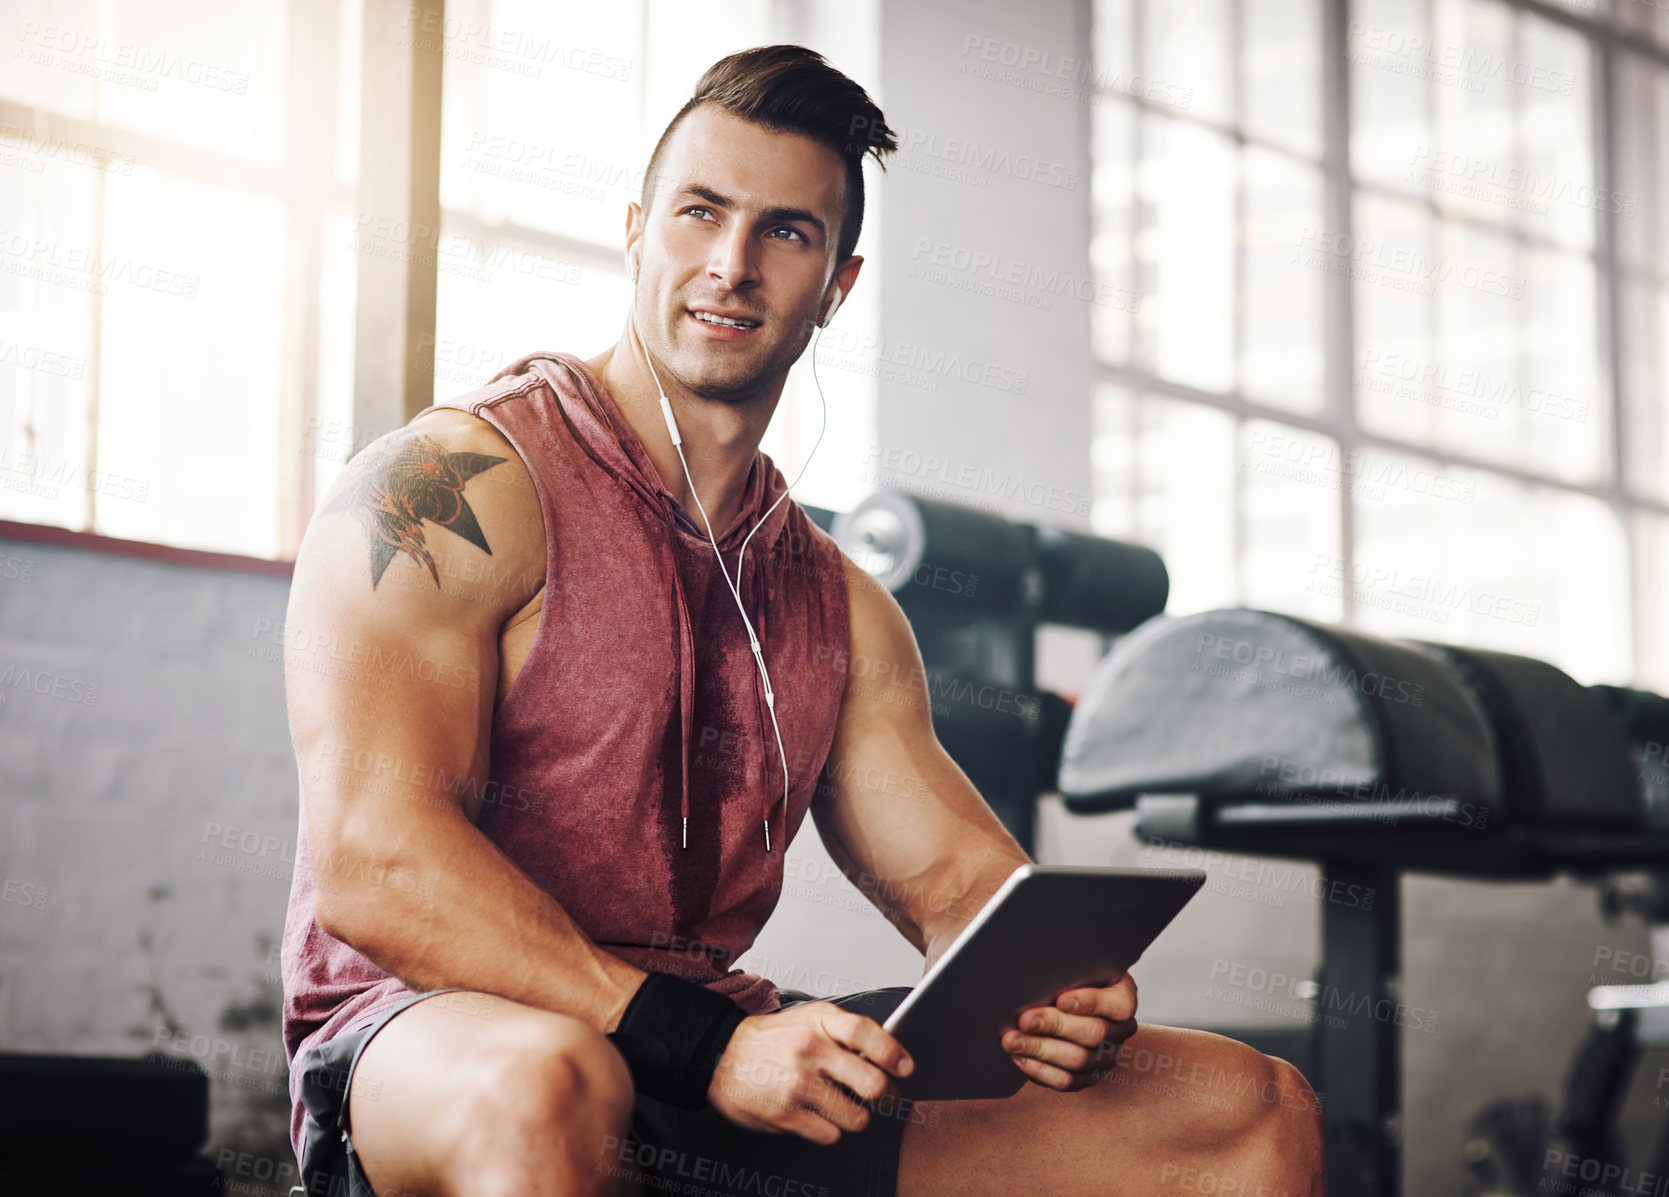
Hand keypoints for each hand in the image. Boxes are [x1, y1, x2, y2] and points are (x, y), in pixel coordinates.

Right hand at [706, 1001, 914, 1143]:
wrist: (722, 1056)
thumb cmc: (772, 1039)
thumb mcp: (809, 1018)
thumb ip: (845, 1031)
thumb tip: (889, 1052)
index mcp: (819, 1021)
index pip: (867, 1034)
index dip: (893, 1053)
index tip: (906, 1067)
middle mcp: (810, 1050)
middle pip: (872, 1084)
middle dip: (886, 1097)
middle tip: (884, 1098)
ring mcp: (798, 1084)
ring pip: (855, 1117)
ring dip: (856, 1117)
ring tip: (843, 1107)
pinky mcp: (786, 1114)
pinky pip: (830, 1135)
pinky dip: (830, 1130)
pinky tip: (817, 1115)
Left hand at [1001, 972, 1138, 1091]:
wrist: (1067, 999)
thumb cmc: (1071, 977)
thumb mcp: (1075, 965)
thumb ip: (1066, 970)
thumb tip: (1039, 974)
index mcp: (1123, 999)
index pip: (1119, 1005)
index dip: (1091, 1003)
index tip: (1061, 999)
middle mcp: (1120, 1030)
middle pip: (1094, 1033)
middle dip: (1054, 1026)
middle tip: (1025, 1020)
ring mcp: (1106, 1057)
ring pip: (1078, 1060)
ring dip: (1041, 1050)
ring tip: (1012, 1041)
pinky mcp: (1088, 1076)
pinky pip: (1067, 1081)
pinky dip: (1040, 1070)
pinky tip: (1019, 1057)